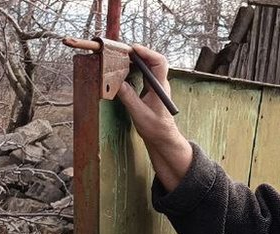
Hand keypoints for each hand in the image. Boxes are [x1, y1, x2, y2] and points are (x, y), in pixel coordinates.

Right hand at [117, 44, 192, 190]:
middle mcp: (160, 83)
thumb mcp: (139, 113)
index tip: (133, 49)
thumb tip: (117, 82)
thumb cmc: (155, 128)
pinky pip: (142, 73)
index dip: (146, 52)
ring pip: (146, 65)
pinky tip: (123, 71)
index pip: (159, 62)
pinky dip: (132, 69)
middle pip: (151, 60)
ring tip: (119, 60)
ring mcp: (155, 85)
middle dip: (136, 54)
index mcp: (160, 87)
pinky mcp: (150, 88)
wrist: (163, 137)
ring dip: (133, 61)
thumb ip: (128, 97)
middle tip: (120, 53)